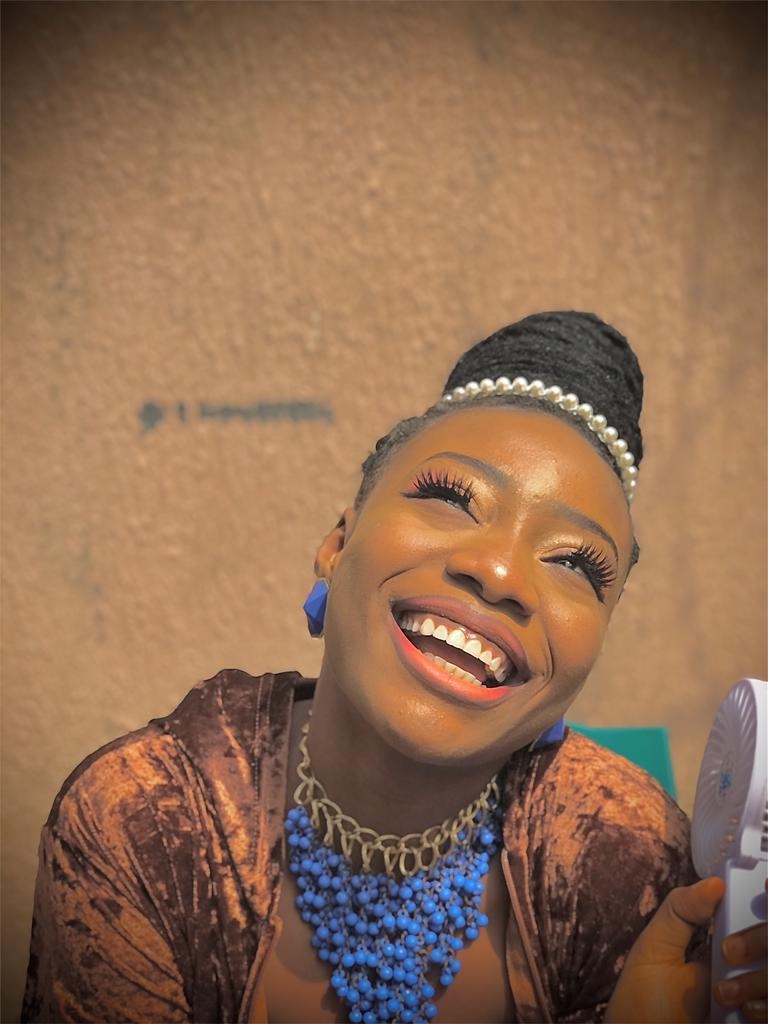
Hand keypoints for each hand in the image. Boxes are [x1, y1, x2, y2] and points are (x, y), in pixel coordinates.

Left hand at [606, 877, 766, 1022]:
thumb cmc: (645, 998)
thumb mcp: (657, 946)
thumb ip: (681, 910)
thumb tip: (716, 882)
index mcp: (731, 947)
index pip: (761, 919)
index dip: (764, 906)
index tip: (765, 889)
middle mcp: (749, 973)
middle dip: (761, 940)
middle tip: (727, 953)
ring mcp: (755, 1001)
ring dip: (760, 981)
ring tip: (721, 994)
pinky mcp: (754, 1022)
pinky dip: (766, 1008)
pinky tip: (745, 1013)